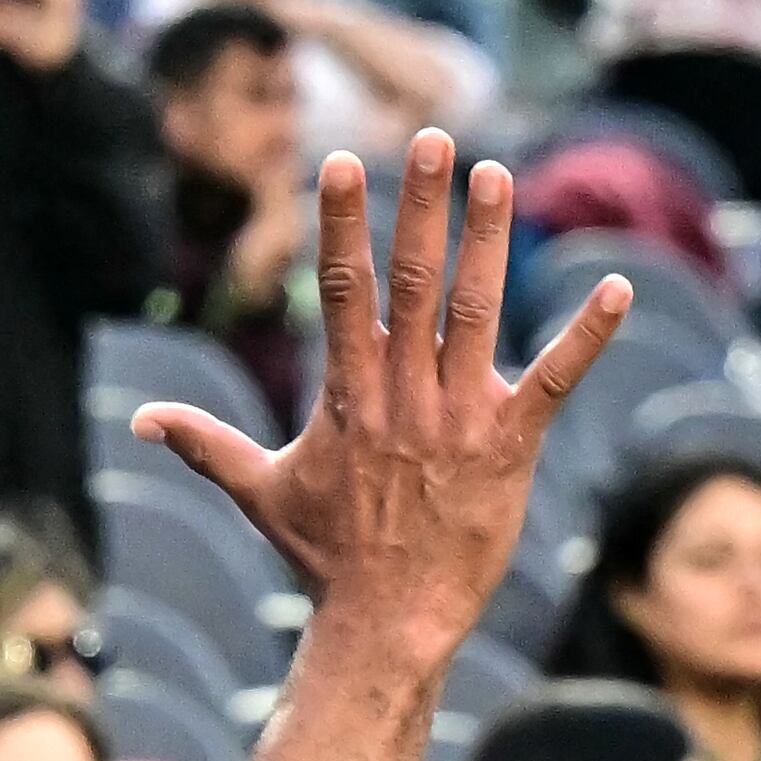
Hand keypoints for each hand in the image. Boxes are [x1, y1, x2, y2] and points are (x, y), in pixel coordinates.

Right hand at [137, 136, 626, 673]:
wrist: (386, 619)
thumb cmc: (324, 555)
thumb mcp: (258, 491)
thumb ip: (205, 444)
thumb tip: (142, 423)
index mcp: (347, 396)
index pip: (343, 292)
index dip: (344, 225)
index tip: (344, 164)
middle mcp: (402, 395)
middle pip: (410, 284)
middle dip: (422, 209)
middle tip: (437, 140)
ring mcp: (458, 417)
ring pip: (475, 313)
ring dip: (487, 242)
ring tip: (496, 176)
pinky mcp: (509, 445)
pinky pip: (554, 381)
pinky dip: (587, 336)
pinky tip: (618, 288)